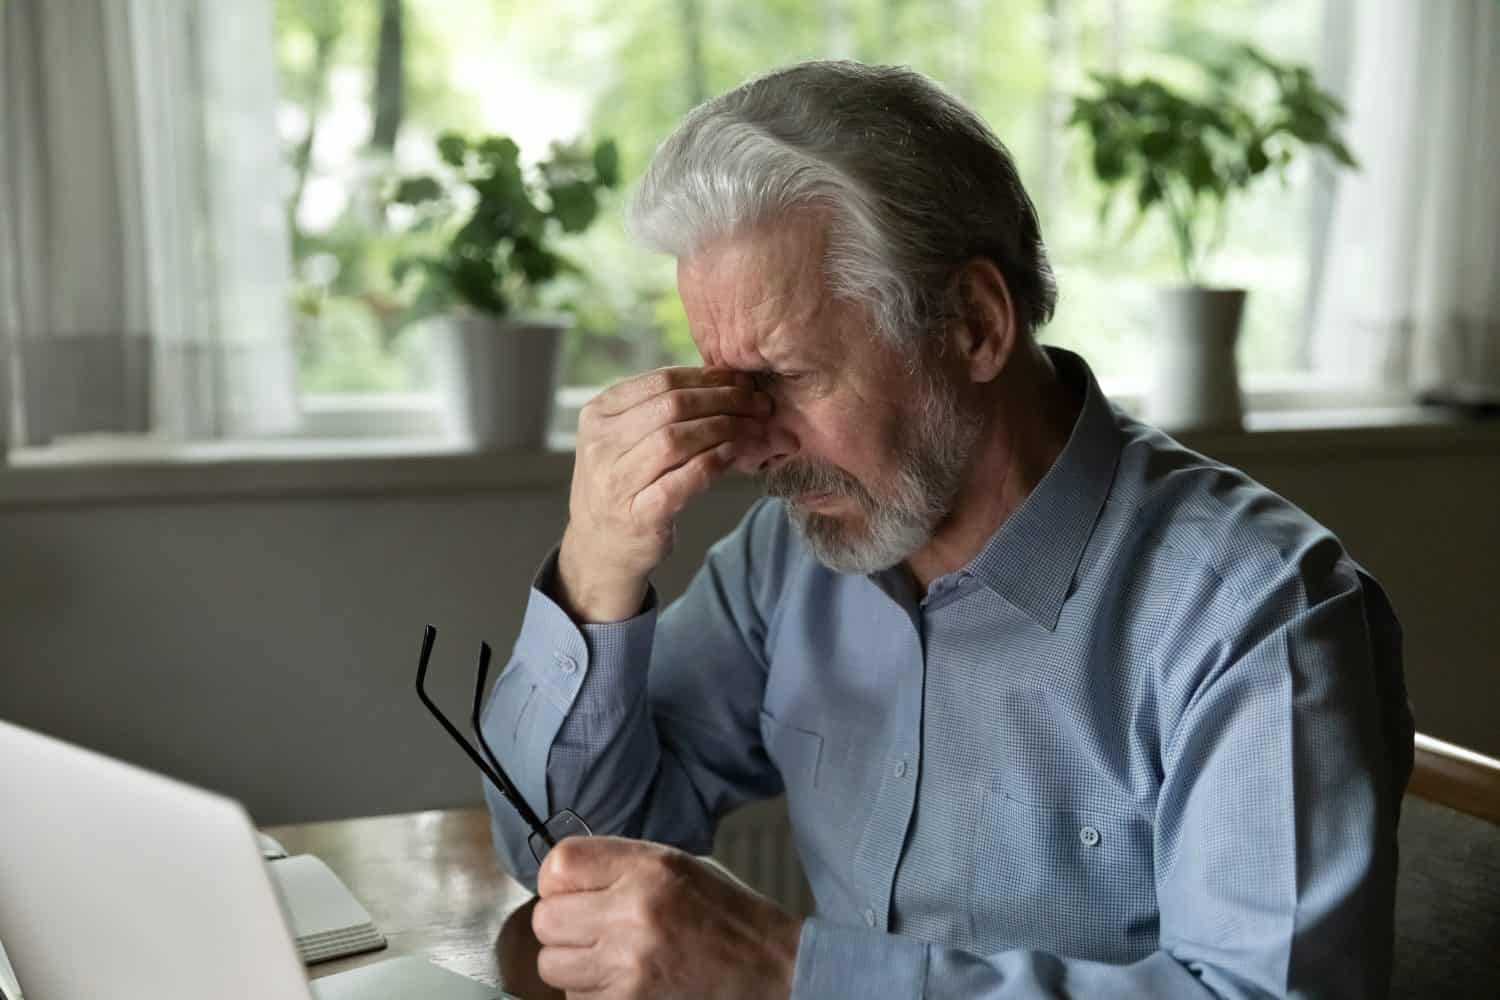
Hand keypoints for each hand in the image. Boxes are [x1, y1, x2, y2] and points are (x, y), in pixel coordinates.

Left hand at [532, 836, 802, 999]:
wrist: (770, 968)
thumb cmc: (722, 915)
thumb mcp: (675, 867)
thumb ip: (618, 867)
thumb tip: (558, 882)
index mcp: (647, 869)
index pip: (558, 865)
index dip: (558, 882)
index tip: (573, 893)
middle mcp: (633, 913)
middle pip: (545, 919)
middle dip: (563, 927)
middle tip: (594, 931)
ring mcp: (629, 966)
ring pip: (552, 966)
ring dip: (574, 966)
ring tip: (612, 961)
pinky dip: (592, 995)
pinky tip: (626, 985)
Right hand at [558, 366, 781, 621]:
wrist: (600, 548)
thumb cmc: (624, 485)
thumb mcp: (625, 439)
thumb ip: (659, 410)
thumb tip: (724, 380)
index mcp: (598, 414)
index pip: (660, 381)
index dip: (708, 378)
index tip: (740, 381)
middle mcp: (599, 445)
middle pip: (672, 406)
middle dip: (724, 400)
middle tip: (757, 403)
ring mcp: (615, 481)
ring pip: (677, 438)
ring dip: (725, 428)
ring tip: (753, 427)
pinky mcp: (638, 514)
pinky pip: (685, 478)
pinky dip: (716, 461)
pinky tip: (736, 454)